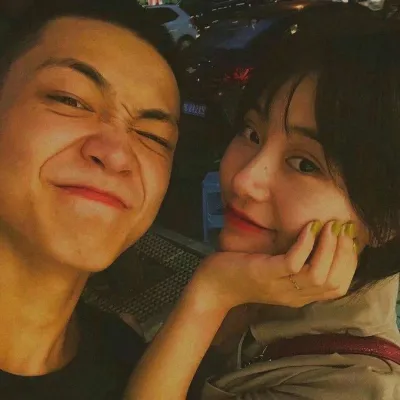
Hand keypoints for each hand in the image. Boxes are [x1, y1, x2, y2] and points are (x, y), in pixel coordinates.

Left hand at [187, 220, 357, 311]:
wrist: (213, 285)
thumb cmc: (245, 273)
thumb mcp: (275, 271)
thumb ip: (296, 263)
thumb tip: (317, 239)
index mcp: (299, 296)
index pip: (337, 287)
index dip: (349, 263)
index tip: (349, 239)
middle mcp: (294, 296)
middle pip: (333, 283)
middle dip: (344, 254)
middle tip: (342, 229)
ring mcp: (280, 286)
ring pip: (317, 274)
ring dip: (328, 247)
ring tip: (330, 226)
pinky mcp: (265, 274)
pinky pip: (294, 262)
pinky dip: (305, 244)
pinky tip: (309, 228)